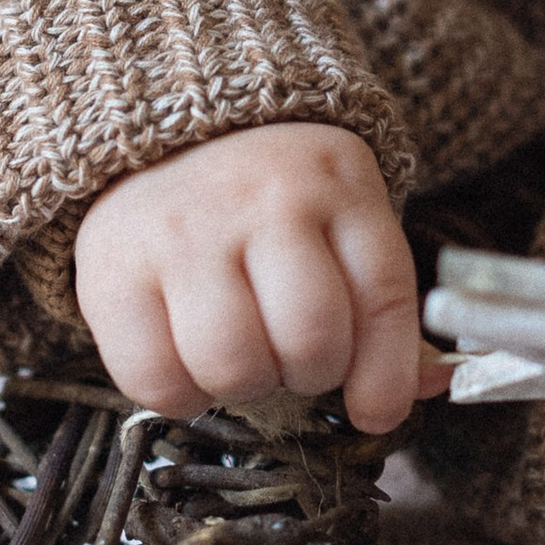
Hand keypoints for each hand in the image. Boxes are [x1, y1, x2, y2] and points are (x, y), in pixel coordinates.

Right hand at [71, 123, 439, 435]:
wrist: (164, 135)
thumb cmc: (270, 202)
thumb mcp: (342, 224)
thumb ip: (383, 307)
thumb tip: (431, 387)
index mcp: (337, 183)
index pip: (382, 293)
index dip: (387, 372)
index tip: (376, 409)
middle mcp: (261, 197)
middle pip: (310, 337)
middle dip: (310, 374)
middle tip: (292, 358)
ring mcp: (182, 231)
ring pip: (234, 364)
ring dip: (247, 386)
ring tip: (243, 356)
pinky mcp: (113, 268)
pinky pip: (154, 378)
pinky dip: (180, 396)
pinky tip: (190, 362)